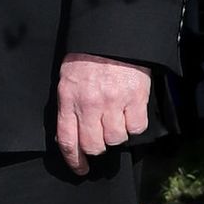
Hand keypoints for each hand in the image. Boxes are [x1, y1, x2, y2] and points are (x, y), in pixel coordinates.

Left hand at [54, 53, 150, 175]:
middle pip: (94, 145)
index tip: (80, 169)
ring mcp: (113, 101)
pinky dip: (134, 124)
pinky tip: (130, 112)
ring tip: (115, 119)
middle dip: (97, 148)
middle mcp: (90, 103)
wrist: (111, 34)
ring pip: (116, 138)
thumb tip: (69, 136)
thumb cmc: (86, 57)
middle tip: (100, 140)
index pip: (68, 140)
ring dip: (116, 135)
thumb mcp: (67, 79)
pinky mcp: (135, 97)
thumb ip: (67, 107)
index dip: (74, 160)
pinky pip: (137, 127)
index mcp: (69, 98)